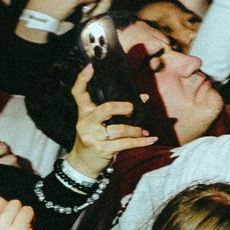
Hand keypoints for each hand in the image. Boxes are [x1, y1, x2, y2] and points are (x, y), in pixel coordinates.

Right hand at [65, 63, 155, 179]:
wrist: (83, 163)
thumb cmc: (95, 136)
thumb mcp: (99, 122)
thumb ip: (116, 110)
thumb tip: (144, 97)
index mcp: (84, 112)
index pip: (78, 93)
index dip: (83, 80)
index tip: (90, 66)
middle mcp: (86, 123)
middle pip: (106, 109)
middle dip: (124, 107)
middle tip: (131, 109)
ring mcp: (92, 137)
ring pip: (119, 129)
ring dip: (135, 130)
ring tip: (143, 131)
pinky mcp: (102, 150)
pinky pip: (126, 144)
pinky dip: (141, 142)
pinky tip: (150, 139)